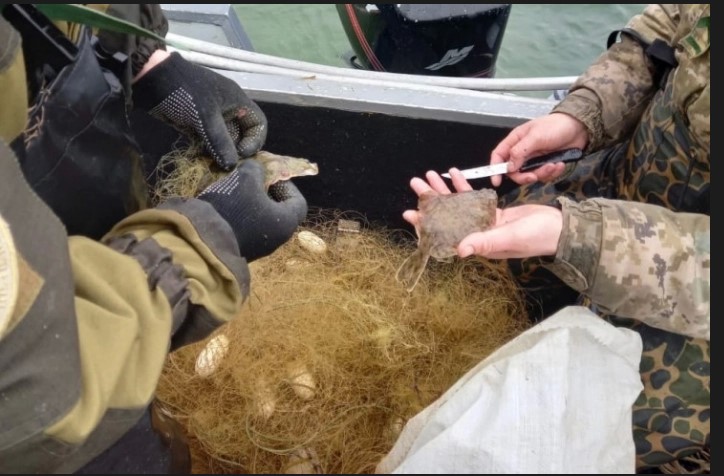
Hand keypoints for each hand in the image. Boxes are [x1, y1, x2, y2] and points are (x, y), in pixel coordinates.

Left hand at [133, 51, 267, 170]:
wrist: (152, 79)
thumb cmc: (185, 91)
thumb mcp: (206, 116)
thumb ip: (221, 141)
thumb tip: (232, 167)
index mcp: (238, 102)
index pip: (258, 124)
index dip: (255, 140)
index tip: (242, 154)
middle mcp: (229, 111)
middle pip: (242, 136)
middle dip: (237, 151)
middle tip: (228, 166)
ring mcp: (212, 119)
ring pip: (225, 141)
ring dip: (222, 155)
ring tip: (216, 167)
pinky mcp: (198, 127)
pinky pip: (209, 143)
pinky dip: (208, 153)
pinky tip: (204, 162)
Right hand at [198, 159, 307, 261]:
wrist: (204, 241)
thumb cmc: (233, 208)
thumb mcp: (246, 178)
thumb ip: (256, 169)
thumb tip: (257, 170)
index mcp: (286, 223)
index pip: (298, 201)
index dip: (286, 183)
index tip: (270, 174)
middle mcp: (277, 239)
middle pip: (280, 210)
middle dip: (267, 192)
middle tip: (253, 180)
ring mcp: (260, 248)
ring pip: (262, 219)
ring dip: (252, 203)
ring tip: (237, 189)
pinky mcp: (243, 250)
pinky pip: (248, 229)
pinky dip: (242, 215)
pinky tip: (227, 205)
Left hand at [402, 169, 561, 258]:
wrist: (560, 229)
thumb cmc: (537, 237)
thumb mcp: (509, 238)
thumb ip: (485, 242)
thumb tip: (460, 249)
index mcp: (477, 245)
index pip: (444, 234)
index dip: (427, 224)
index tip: (410, 213)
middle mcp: (477, 234)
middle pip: (447, 216)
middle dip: (430, 200)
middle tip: (415, 183)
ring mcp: (485, 223)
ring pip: (458, 204)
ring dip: (443, 190)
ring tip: (428, 175)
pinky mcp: (494, 213)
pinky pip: (473, 198)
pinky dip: (464, 186)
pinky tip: (454, 173)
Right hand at [489, 113, 588, 186]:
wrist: (580, 127)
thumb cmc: (556, 126)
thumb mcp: (536, 136)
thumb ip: (520, 151)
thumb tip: (508, 167)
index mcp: (515, 141)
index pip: (499, 155)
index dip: (494, 169)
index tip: (496, 181)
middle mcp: (522, 151)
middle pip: (514, 171)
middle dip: (524, 176)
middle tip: (534, 176)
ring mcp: (534, 159)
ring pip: (530, 175)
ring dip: (542, 174)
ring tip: (553, 165)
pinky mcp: (546, 164)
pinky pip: (544, 176)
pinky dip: (552, 173)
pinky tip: (559, 164)